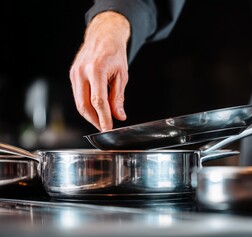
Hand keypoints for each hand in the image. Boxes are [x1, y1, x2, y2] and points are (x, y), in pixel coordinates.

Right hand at [70, 11, 130, 130]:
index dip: (103, 118)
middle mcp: (82, 71)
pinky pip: (77, 95)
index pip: (98, 101)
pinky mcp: (72, 75)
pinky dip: (85, 105)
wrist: (103, 36)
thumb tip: (119, 116)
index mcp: (96, 70)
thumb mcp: (122, 75)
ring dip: (89, 115)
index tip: (108, 128)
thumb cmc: (115, 53)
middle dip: (94, 120)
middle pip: (84, 105)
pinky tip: (95, 109)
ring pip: (78, 102)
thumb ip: (118, 97)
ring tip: (101, 120)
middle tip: (104, 127)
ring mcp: (74, 73)